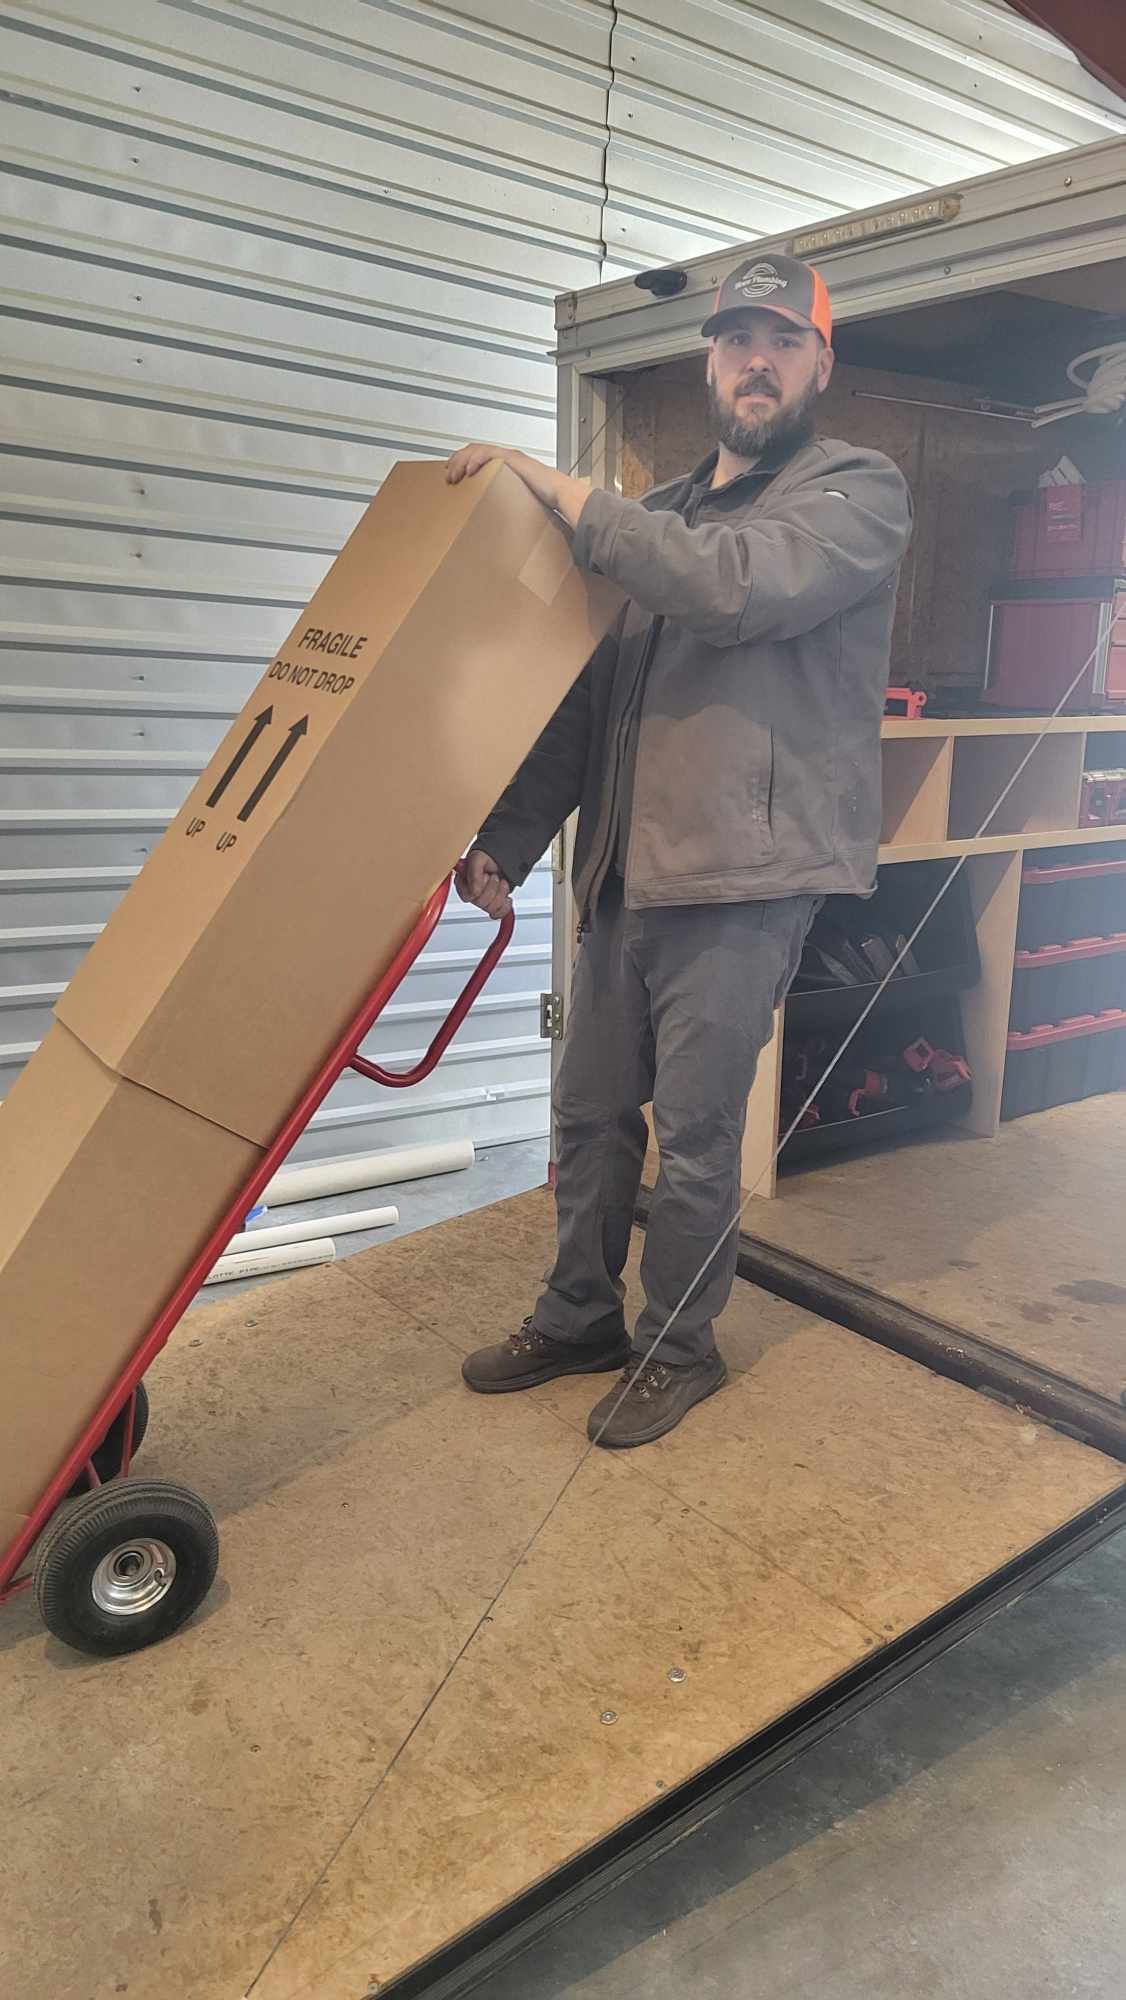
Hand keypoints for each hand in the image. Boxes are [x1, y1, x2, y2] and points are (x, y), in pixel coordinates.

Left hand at [445, 443, 590, 529]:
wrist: (559, 494)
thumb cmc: (542, 499)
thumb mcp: (514, 500)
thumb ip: (501, 503)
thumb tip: (488, 520)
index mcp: (503, 465)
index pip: (476, 455)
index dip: (460, 461)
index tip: (449, 474)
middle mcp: (504, 457)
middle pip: (472, 450)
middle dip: (456, 461)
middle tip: (448, 477)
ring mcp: (508, 456)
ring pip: (477, 450)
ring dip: (462, 461)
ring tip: (454, 475)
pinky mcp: (513, 459)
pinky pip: (489, 453)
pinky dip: (476, 460)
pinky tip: (469, 471)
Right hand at [456, 849, 512, 920]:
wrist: (503, 857)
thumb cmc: (488, 856)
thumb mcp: (478, 859)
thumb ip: (473, 875)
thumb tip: (474, 891)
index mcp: (463, 883)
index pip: (468, 896)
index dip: (479, 887)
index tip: (485, 875)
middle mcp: (472, 893)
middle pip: (481, 903)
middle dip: (492, 888)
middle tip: (494, 877)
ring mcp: (484, 899)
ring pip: (490, 908)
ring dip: (500, 893)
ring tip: (501, 882)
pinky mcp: (495, 904)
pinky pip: (498, 914)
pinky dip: (505, 907)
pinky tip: (506, 897)